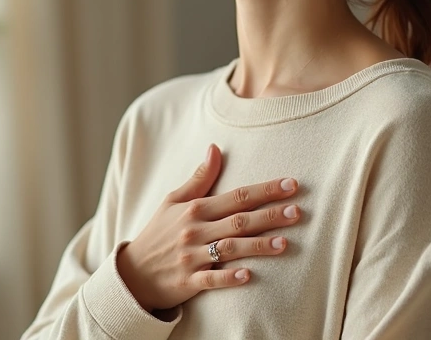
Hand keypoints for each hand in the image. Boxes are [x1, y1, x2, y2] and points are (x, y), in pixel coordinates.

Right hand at [116, 143, 301, 311]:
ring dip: (257, 245)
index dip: (264, 190)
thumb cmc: (158, 233)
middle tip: (297, 211)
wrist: (133, 274)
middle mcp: (195, 231)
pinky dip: (228, 278)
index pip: (236, 196)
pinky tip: (248, 275)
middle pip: (238, 221)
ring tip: (284, 243)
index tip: (291, 184)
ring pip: (229, 249)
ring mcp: (191, 257)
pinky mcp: (188, 282)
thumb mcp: (173, 201)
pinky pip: (211, 280)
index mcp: (195, 209)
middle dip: (269, 215)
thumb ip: (199, 178)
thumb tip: (215, 148)